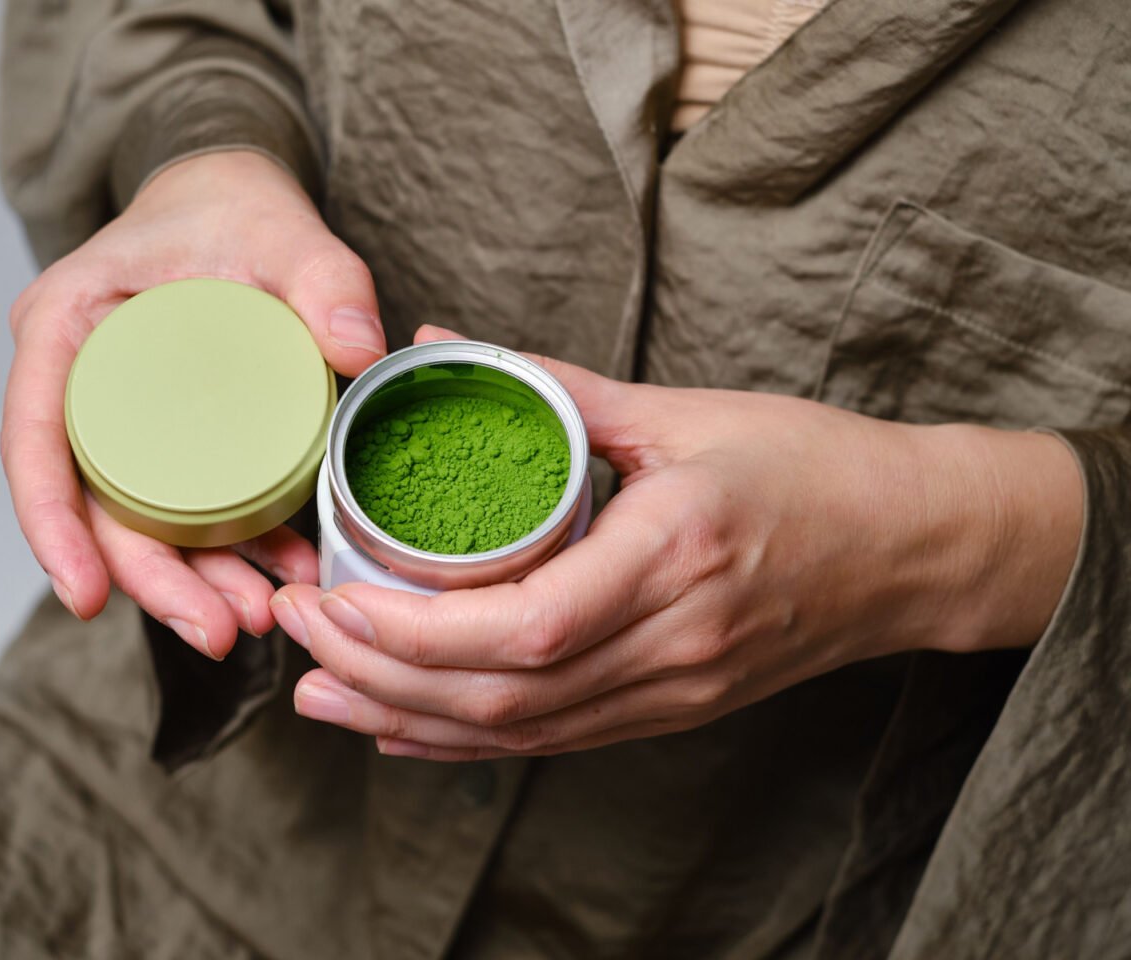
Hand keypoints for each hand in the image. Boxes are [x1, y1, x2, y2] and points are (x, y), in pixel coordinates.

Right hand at [3, 151, 385, 657]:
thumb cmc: (233, 207)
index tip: (84, 596)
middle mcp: (75, 383)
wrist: (233, 203)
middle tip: (221, 631)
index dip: (49, 524)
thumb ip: (326, 276)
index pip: (33, 438)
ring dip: (195, 580)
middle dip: (152, 581)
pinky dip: (229, 547)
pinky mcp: (161, 441)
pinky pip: (182, 508)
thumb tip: (361, 348)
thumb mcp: (282, 228)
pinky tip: (285, 573)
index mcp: (65, 325)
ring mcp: (116, 419)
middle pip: (92, 504)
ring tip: (261, 617)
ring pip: (137, 521)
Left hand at [271, 326, 1082, 758]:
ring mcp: (674, 689)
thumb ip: (554, 384)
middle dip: (380, 674)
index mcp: (674, 554)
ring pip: (519, 732)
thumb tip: (439, 347)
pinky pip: (555, 742)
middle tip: (294, 632)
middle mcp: (671, 641)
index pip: (523, 625)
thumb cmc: (809, 464)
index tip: (328, 596)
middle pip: (502, 695)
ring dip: (406, 718)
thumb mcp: (684, 410)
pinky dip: (466, 740)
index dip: (410, 630)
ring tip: (318, 691)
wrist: (912, 546)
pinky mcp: (673, 709)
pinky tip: (400, 729)